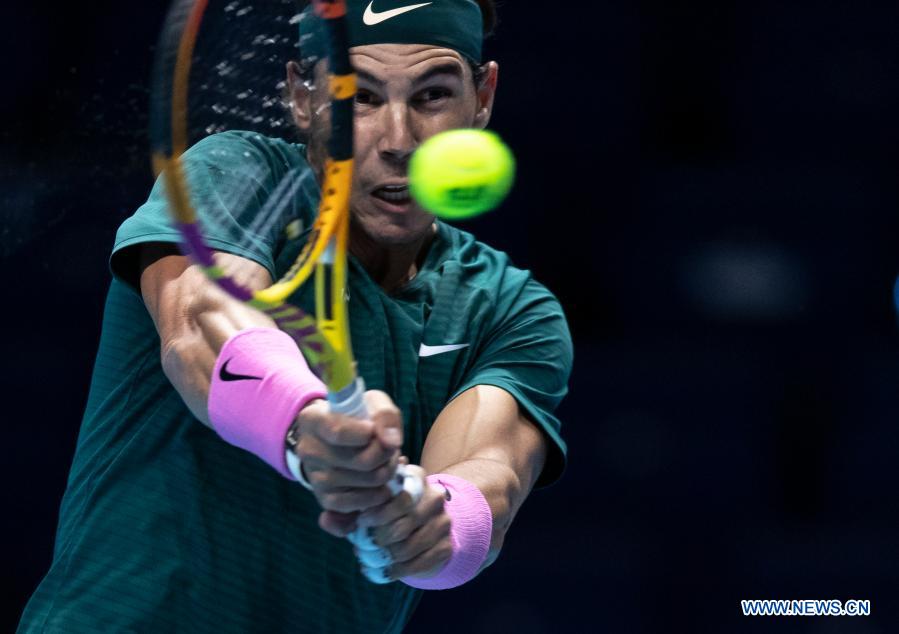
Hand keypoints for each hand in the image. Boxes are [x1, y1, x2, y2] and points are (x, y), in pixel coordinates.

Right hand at [291, 390, 403, 513]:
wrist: (339, 437)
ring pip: (366, 483)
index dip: (368, 434)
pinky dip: (377, 496)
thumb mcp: (372, 403)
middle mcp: (309, 450)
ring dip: (386, 473)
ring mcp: (315, 477)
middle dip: (386, 455)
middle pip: (362, 461)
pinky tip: (381, 484)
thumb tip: (391, 441)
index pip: (339, 432)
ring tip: (386, 462)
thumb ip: (385, 415)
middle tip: (390, 449)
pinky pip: (358, 504)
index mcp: (312, 420)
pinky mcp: (324, 499)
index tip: (376, 430)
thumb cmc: (358, 417)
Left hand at [350, 465, 453, 579]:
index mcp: (415, 478)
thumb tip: (325, 519)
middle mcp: (434, 497)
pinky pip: (419, 563)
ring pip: (410, 546)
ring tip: (369, 559)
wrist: (422, 528)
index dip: (377, 512)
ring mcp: (443, 523)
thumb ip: (344, 512)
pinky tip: (383, 571)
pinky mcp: (446, 547)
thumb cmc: (386, 512)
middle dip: (379, 538)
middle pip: (404, 523)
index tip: (361, 522)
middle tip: (363, 545)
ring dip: (386, 557)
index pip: (399, 495)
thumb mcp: (367, 505)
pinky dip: (397, 571)